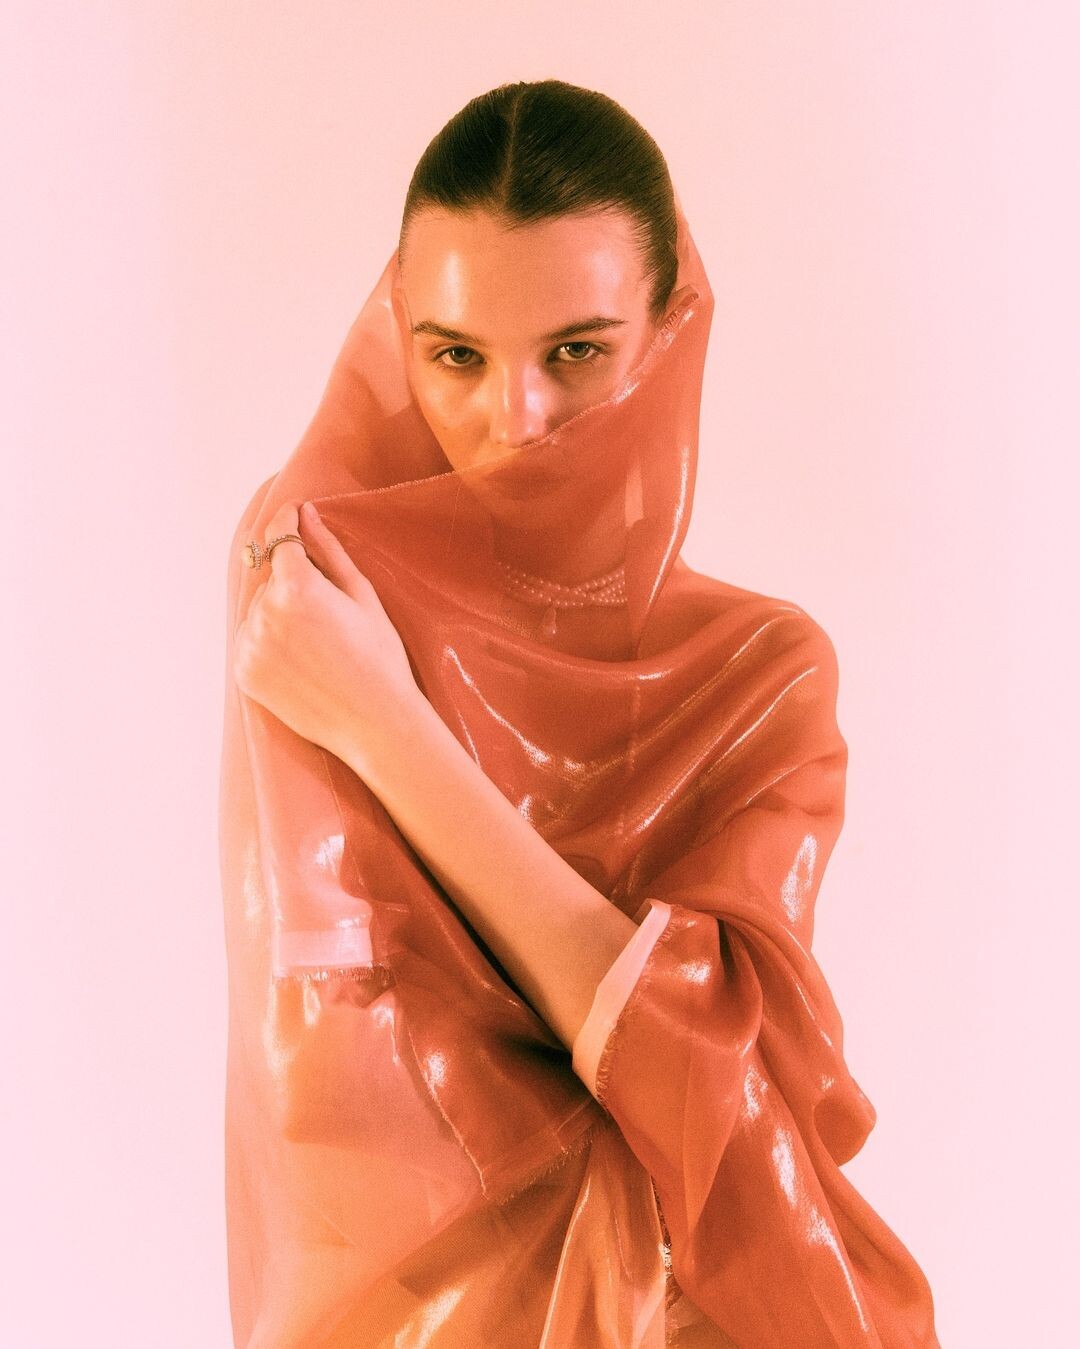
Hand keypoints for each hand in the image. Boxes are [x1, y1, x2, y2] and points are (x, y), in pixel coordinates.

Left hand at [232, 500, 418, 760]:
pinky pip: (251, 643)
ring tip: (318, 644)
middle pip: (271, 580)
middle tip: (328, 613)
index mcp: (297, 587)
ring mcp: (250, 646)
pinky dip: (270, 644)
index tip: (294, 513)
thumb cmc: (379, 657)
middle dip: (293, 584)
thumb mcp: (361, 596)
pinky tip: (303, 662)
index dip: (287, 520)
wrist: (375, 722)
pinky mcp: (244, 674)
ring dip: (279, 614)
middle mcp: (264, 613)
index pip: (280, 537)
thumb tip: (306, 514)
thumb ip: (328, 551)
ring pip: (259, 612)